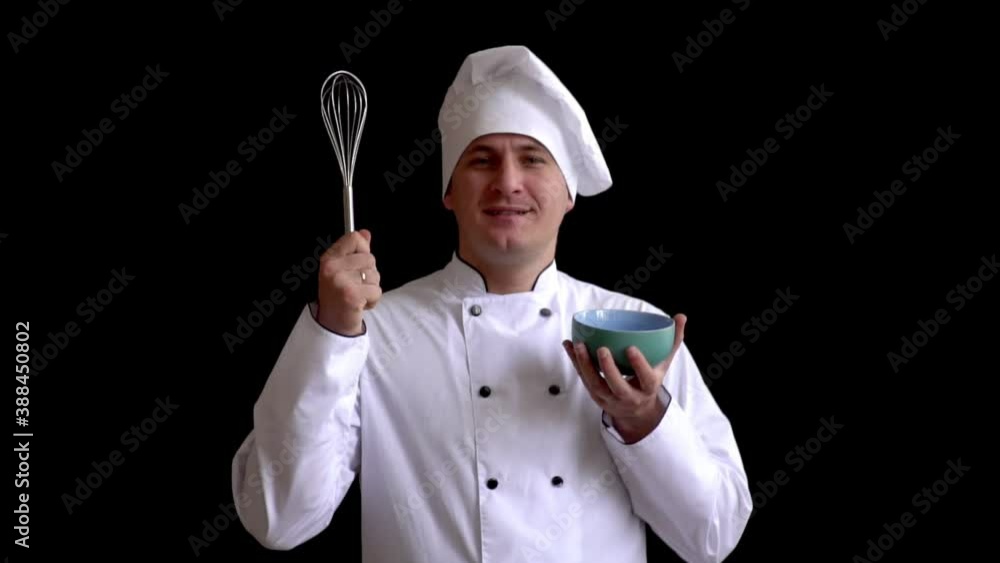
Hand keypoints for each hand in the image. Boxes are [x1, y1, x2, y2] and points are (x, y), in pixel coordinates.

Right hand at [316, 229, 381, 334]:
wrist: (333, 324)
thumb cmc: (340, 295)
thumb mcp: (344, 269)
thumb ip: (355, 250)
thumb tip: (365, 233)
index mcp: (329, 258)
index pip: (354, 238)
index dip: (363, 249)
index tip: (359, 263)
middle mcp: (331, 268)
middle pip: (369, 257)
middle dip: (370, 273)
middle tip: (356, 285)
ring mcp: (340, 281)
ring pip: (375, 274)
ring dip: (372, 287)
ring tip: (358, 295)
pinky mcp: (351, 295)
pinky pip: (377, 290)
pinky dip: (373, 300)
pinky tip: (361, 304)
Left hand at [563, 314, 686, 443]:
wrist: (636, 410)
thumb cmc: (649, 380)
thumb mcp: (664, 364)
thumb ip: (673, 340)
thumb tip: (681, 316)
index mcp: (648, 388)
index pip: (646, 378)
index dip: (639, 364)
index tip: (631, 348)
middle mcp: (629, 397)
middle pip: (617, 386)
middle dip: (609, 369)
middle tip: (602, 349)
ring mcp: (610, 398)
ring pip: (595, 384)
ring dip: (585, 365)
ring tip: (578, 345)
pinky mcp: (595, 396)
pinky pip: (583, 378)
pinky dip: (575, 362)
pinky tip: (568, 345)